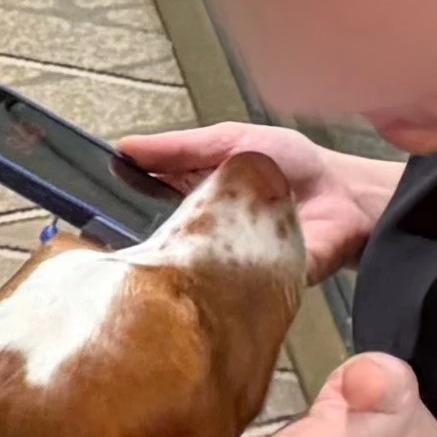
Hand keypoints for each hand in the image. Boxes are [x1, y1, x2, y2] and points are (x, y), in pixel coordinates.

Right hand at [119, 123, 394, 282]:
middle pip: (151, 242)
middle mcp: (199, 235)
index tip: (91, 195)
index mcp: (192, 197)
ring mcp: (216, 265)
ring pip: (175, 272)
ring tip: (136, 249)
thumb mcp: (230, 142)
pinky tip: (188, 272)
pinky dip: (201, 285)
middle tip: (101, 227)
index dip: (117, 201)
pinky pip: (211, 295)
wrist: (346, 199)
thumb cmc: (296, 168)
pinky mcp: (239, 291)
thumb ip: (179, 147)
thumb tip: (125, 148)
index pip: (142, 202)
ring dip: (161, 261)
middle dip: (129, 236)